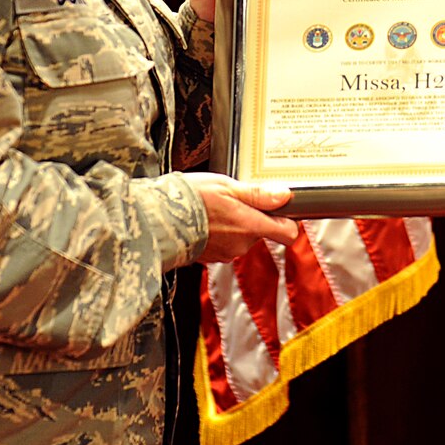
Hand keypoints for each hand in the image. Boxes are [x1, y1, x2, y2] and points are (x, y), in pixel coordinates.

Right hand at [182, 171, 300, 262]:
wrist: (156, 221)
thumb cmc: (190, 199)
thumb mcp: (226, 186)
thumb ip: (257, 194)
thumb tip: (285, 195)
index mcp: (251, 226)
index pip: (288, 233)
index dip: (288, 221)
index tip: (281, 209)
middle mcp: (242, 244)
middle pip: (261, 231)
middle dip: (251, 216)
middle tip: (232, 199)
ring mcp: (226, 253)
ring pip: (241, 237)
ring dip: (233, 224)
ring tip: (213, 208)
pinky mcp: (211, 258)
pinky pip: (224, 244)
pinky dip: (218, 233)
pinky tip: (203, 220)